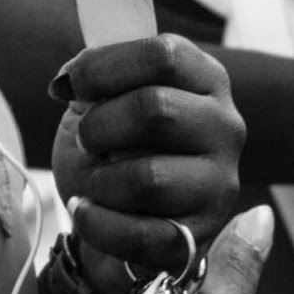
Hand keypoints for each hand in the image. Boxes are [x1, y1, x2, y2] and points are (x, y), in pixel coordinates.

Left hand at [52, 34, 245, 289]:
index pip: (164, 55)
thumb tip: (71, 79)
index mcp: (206, 81)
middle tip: (86, 140)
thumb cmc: (110, 150)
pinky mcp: (197, 238)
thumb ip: (97, 77)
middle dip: (99, 126)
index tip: (69, 85)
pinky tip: (85, 210)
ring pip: (148, 177)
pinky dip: (96, 223)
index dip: (104, 66)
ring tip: (93, 180)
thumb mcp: (103, 101)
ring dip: (100, 180)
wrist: (113, 218)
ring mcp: (218, 186)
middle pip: (156, 109)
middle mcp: (225, 128)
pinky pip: (138, 234)